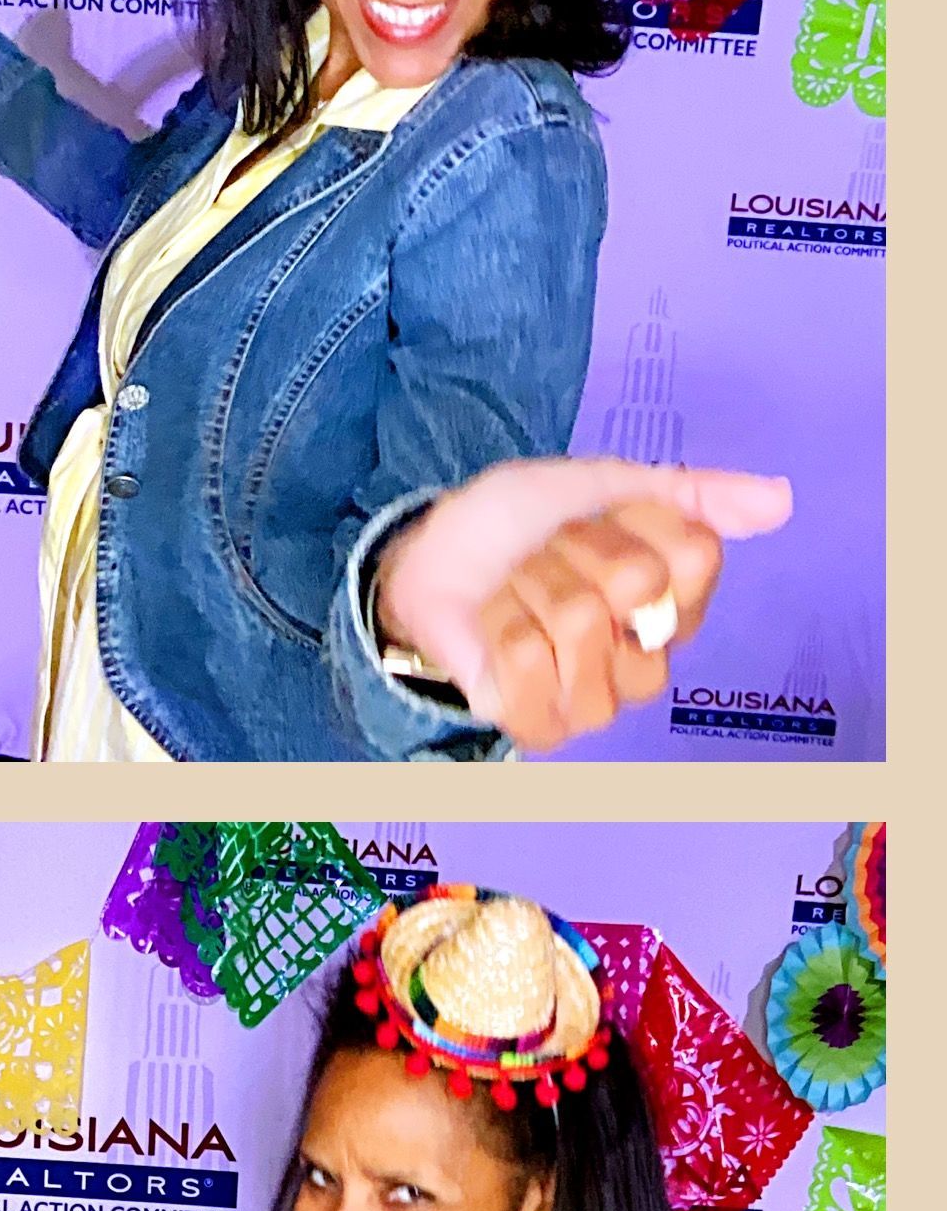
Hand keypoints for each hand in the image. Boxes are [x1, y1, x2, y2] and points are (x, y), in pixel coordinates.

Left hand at [374, 458, 792, 751]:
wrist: (430, 559)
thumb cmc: (517, 527)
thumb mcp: (602, 485)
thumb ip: (693, 494)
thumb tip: (781, 500)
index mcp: (676, 600)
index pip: (694, 553)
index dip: (632, 520)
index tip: (596, 518)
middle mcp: (651, 657)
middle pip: (635, 581)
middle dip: (572, 547)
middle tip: (544, 555)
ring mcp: (600, 699)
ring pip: (580, 617)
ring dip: (529, 583)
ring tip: (515, 589)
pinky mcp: (544, 726)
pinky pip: (530, 656)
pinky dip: (499, 621)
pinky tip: (494, 627)